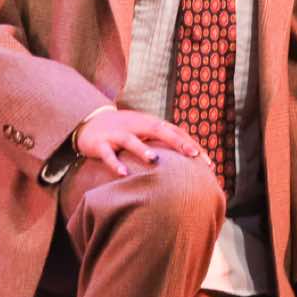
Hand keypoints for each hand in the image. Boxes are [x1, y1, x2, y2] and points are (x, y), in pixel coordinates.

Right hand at [73, 108, 202, 178]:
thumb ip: (164, 140)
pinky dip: (115, 163)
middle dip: (176, 143)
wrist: (88, 122)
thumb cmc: (124, 129)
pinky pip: (108, 154)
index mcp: (149, 123)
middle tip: (193, 155)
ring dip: (143, 149)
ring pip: (131, 141)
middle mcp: (136, 126)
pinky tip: (124, 174)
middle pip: (158, 131)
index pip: (175, 132)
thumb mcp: (145, 131)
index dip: (191, 145)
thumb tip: (191, 156)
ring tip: (155, 160)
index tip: (207, 162)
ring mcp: (117, 134)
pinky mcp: (100, 144)